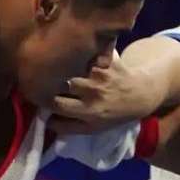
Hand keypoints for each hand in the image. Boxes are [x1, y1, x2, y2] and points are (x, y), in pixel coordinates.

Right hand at [48, 59, 162, 134]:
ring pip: (71, 64)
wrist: (140, 95)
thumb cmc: (113, 114)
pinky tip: (76, 52)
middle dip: (51, 79)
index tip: (39, 95)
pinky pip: (87, 51)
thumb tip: (45, 121)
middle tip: (45, 77)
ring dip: (64, 63)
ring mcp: (101, 73)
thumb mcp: (93, 128)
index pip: (56, 103)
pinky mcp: (107, 59)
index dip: (44, 99)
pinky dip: (81, 51)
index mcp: (89, 111)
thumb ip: (69, 127)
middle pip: (61, 81)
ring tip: (58, 63)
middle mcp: (94, 92)